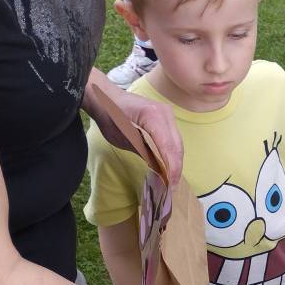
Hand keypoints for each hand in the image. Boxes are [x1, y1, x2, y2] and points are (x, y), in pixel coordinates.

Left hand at [86, 71, 183, 185]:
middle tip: (172, 187)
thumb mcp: (124, 139)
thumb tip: (160, 169)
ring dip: (176, 161)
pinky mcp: (166, 118)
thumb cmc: (110, 117)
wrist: (106, 98)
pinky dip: (172, 153)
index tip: (171, 186)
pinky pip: (173, 139)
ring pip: (178, 143)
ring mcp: (168, 114)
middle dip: (176, 168)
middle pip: (177, 146)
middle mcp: (165, 113)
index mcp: (153, 116)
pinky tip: (169, 165)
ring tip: (172, 179)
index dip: (172, 168)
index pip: (168, 147)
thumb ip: (144, 152)